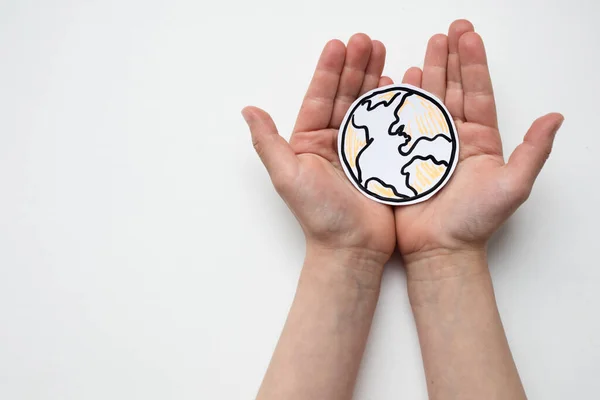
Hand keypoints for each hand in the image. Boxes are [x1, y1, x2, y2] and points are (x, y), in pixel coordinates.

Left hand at [243, 35, 395, 265]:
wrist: (352, 248)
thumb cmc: (319, 216)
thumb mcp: (287, 175)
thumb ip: (268, 142)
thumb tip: (248, 110)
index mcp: (310, 141)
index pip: (319, 97)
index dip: (328, 70)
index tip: (338, 45)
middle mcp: (334, 141)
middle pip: (345, 95)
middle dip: (355, 66)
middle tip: (366, 41)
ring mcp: (360, 150)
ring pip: (367, 105)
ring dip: (375, 79)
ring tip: (384, 53)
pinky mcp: (383, 160)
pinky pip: (389, 126)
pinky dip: (394, 105)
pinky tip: (400, 86)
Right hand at [393, 20, 563, 261]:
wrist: (440, 248)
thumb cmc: (475, 221)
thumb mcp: (513, 185)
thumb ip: (533, 151)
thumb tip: (555, 117)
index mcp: (481, 140)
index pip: (478, 92)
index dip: (474, 63)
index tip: (467, 36)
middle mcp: (455, 138)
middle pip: (453, 89)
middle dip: (450, 58)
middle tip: (447, 31)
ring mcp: (428, 146)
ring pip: (428, 101)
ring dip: (427, 73)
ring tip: (426, 49)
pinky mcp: (405, 156)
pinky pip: (402, 123)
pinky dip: (400, 101)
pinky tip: (398, 82)